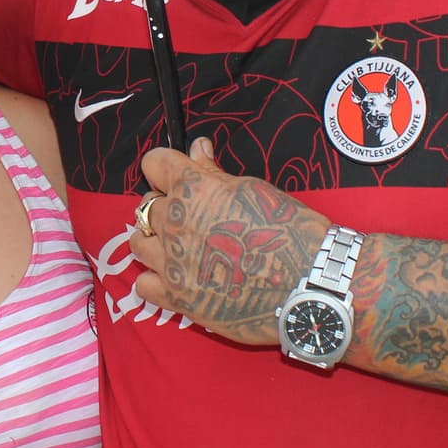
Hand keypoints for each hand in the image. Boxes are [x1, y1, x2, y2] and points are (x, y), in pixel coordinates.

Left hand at [129, 137, 331, 345]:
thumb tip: (198, 148)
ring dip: (155, 239)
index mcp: (194, 189)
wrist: (309, 285)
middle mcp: (175, 223)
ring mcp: (172, 263)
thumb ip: (215, 172)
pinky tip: (179, 277)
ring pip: (138, 242)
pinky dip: (156, 279)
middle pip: (146, 204)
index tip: (178, 173)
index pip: (154, 162)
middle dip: (163, 203)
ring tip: (181, 245)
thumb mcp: (253, 191)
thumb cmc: (290, 232)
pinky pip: (143, 284)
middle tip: (190, 214)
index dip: (166, 166)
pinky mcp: (177, 299)